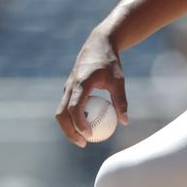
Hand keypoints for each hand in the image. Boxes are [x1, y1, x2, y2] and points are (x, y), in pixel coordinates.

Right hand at [55, 30, 128, 147]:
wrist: (98, 44)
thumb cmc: (110, 62)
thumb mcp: (118, 80)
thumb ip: (121, 100)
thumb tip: (125, 122)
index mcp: (81, 83)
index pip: (74, 108)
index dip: (79, 123)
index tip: (90, 135)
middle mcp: (70, 86)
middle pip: (61, 114)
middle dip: (69, 131)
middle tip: (84, 143)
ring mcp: (67, 87)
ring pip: (61, 111)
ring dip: (69, 127)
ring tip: (83, 138)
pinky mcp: (69, 88)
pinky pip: (66, 106)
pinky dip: (71, 118)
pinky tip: (86, 125)